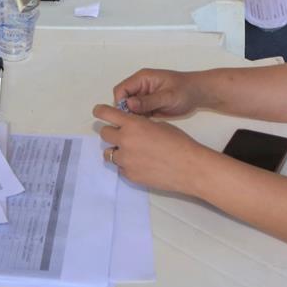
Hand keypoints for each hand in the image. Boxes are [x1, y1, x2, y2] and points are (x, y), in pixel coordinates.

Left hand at [93, 105, 209, 192]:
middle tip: (121, 135)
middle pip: (104, 134)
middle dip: (111, 132)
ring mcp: (125, 160)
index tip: (98, 111)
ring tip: (132, 152)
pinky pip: (120, 167)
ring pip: (109, 153)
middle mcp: (125, 141)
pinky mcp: (129, 175)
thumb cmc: (178, 142)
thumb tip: (132, 128)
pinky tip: (141, 164)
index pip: (106, 114)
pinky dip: (126, 164)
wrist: (188, 167)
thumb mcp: (158, 125)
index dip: (100, 111)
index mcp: (133, 124)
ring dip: (117, 150)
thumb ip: (140, 125)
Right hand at [112, 68, 204, 117]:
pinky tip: (149, 125)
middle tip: (138, 122)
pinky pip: (138, 114)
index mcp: (142, 78)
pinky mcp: (148, 106)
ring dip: (134, 117)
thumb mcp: (167, 96)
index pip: (121, 90)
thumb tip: (129, 104)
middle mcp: (140, 87)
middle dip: (127, 112)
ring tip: (145, 124)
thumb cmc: (186, 90)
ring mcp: (144, 97)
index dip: (121, 103)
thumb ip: (148, 101)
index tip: (128, 115)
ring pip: (130, 109)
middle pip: (123, 100)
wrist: (198, 94)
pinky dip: (141, 120)